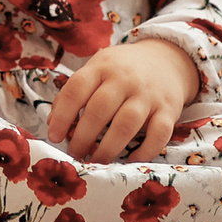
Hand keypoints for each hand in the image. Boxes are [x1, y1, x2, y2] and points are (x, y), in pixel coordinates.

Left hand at [49, 38, 198, 162]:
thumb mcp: (96, 69)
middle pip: (99, 110)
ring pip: (126, 124)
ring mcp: (149, 95)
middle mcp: (125, 79)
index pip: (76, 90)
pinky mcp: (169, 110)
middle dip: (83, 137)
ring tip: (96, 161)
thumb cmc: (121, 70)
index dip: (62, 115)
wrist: (167, 59)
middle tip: (74, 154)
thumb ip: (73, 93)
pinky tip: (130, 161)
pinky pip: (159, 134)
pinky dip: (145, 151)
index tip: (54, 137)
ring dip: (108, 148)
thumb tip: (52, 123)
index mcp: (102, 67)